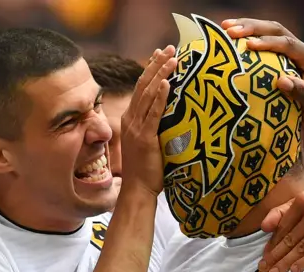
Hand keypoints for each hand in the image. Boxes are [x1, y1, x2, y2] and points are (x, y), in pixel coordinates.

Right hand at [120, 45, 176, 195]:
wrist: (137, 190)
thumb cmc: (145, 171)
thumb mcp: (147, 143)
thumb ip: (153, 128)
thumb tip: (169, 116)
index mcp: (131, 120)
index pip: (140, 89)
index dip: (150, 70)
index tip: (159, 55)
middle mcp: (131, 120)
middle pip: (143, 86)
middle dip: (156, 65)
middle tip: (170, 48)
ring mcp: (137, 128)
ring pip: (148, 95)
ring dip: (160, 74)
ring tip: (173, 58)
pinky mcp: (146, 138)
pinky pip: (154, 113)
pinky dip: (160, 97)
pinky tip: (166, 83)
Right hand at [221, 18, 303, 130]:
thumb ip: (301, 92)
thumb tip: (281, 80)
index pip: (288, 43)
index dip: (268, 42)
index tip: (249, 45)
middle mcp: (300, 49)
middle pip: (276, 30)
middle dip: (253, 27)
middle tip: (230, 30)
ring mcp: (288, 52)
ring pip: (267, 32)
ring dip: (246, 27)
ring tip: (225, 27)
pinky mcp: (279, 58)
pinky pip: (262, 44)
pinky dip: (245, 38)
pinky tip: (228, 39)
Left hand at [259, 186, 303, 271]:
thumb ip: (283, 211)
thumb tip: (263, 227)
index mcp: (303, 200)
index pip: (283, 227)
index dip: (272, 243)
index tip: (263, 257)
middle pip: (291, 238)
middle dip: (275, 256)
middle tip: (264, 269)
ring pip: (303, 246)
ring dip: (287, 262)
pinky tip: (295, 270)